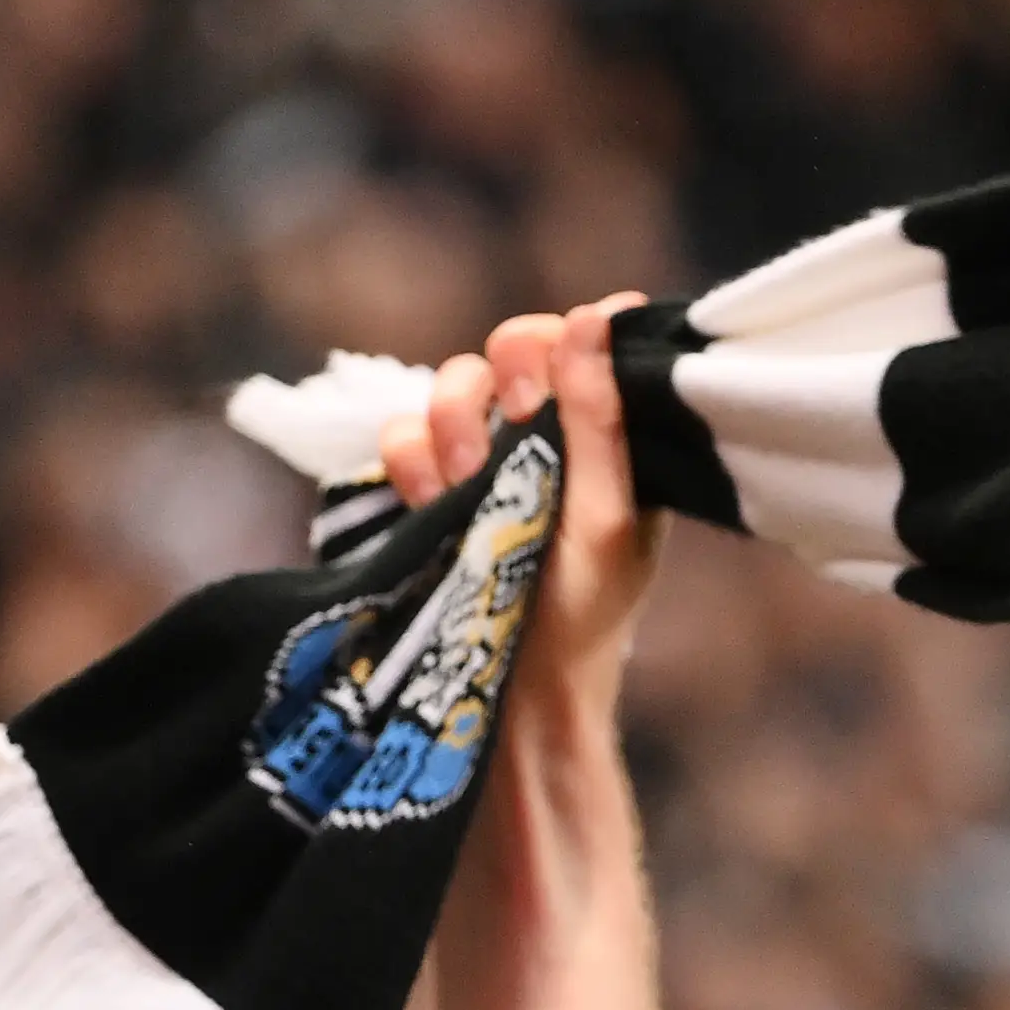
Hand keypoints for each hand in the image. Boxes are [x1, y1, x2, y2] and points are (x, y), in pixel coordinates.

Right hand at [381, 293, 664, 736]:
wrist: (511, 695)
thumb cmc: (580, 617)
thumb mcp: (608, 519)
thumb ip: (603, 419)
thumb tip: (600, 315)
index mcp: (606, 437)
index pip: (576, 340)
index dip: (553, 346)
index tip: (544, 389)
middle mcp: (546, 436)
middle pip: (507, 348)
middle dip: (499, 383)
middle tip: (512, 430)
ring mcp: (485, 461)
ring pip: (449, 385)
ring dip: (455, 428)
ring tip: (469, 488)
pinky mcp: (430, 490)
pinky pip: (401, 435)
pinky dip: (412, 464)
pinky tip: (435, 506)